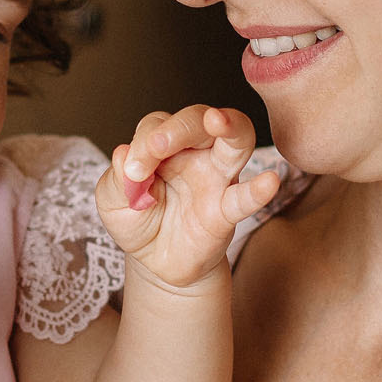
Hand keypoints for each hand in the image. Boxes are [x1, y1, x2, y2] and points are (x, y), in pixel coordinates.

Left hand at [95, 106, 280, 290]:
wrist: (156, 262)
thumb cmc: (137, 221)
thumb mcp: (112, 202)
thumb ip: (116, 180)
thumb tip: (122, 154)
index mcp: (163, 145)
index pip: (156, 126)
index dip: (142, 143)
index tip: (130, 173)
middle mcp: (194, 153)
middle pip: (198, 119)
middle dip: (179, 126)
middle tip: (156, 145)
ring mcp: (216, 178)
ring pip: (236, 139)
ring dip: (228, 126)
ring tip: (216, 121)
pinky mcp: (227, 210)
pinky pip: (245, 197)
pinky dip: (258, 189)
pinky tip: (268, 181)